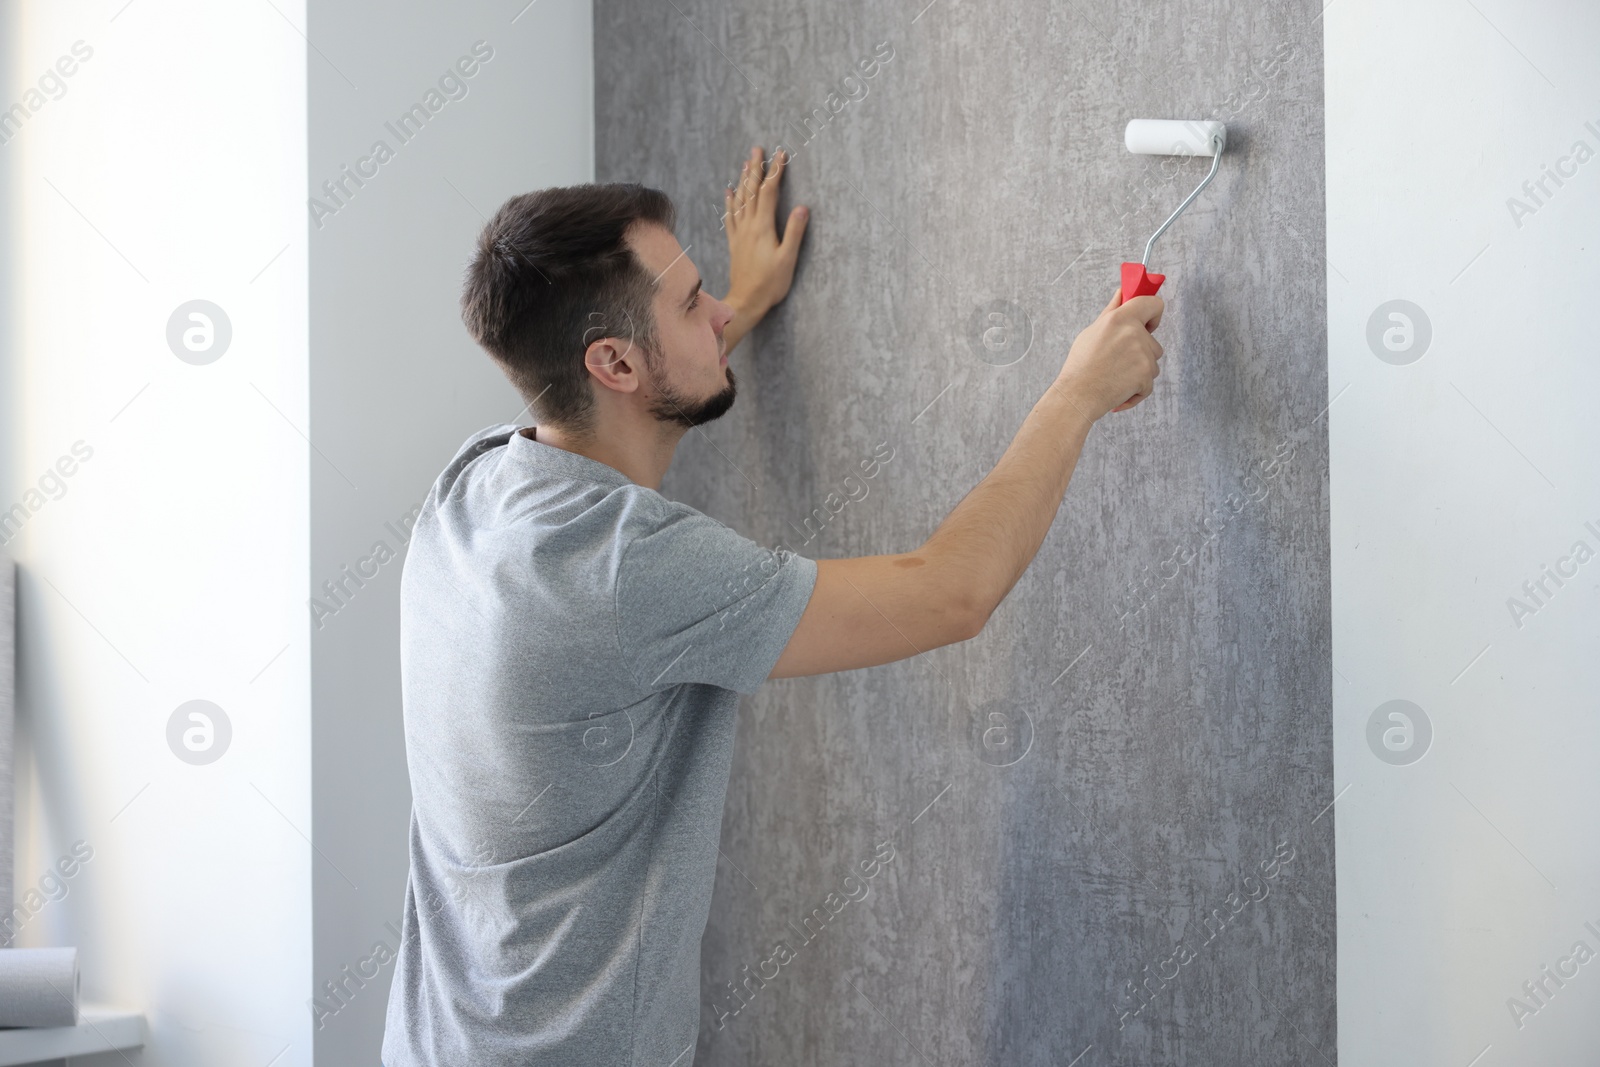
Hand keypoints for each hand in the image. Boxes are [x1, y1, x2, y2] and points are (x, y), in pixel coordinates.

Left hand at [722, 145, 808, 351]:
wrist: (746, 300)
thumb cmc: (770, 283)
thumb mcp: (787, 259)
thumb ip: (794, 232)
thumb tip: (803, 208)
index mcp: (763, 227)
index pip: (769, 192)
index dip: (775, 172)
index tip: (780, 154)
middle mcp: (748, 226)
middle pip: (752, 191)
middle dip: (756, 168)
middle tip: (757, 149)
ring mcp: (739, 234)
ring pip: (740, 200)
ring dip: (744, 180)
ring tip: (746, 164)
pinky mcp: (734, 243)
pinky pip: (730, 217)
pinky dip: (730, 202)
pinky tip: (729, 192)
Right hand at [1055, 289, 1164, 417]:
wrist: (1077, 395)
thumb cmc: (1081, 364)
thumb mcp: (1092, 331)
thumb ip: (1112, 311)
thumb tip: (1122, 293)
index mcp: (1120, 318)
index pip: (1153, 304)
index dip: (1154, 313)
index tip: (1148, 324)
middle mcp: (1134, 333)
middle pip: (1153, 342)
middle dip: (1140, 353)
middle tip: (1117, 362)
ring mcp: (1143, 355)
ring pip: (1152, 363)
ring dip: (1139, 371)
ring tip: (1115, 376)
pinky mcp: (1146, 376)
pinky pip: (1148, 383)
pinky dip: (1136, 390)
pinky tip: (1118, 390)